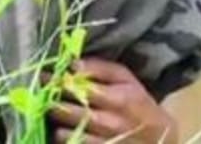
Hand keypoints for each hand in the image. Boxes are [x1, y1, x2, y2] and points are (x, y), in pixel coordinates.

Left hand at [47, 58, 178, 143]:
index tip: (45, 77)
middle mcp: (110, 123)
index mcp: (119, 99)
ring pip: (63, 133)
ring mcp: (103, 142)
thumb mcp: (128, 80)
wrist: (158, 138)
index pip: (79, 89)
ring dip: (55, 123)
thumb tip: (72, 64)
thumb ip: (101, 68)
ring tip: (53, 113)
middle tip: (42, 94)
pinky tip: (62, 129)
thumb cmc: (139, 103)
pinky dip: (62, 138)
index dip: (58, 82)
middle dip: (51, 101)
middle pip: (67, 111)